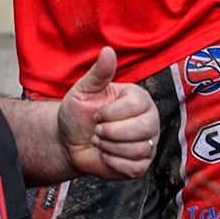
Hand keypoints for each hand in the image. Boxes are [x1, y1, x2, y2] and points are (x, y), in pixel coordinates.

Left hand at [56, 46, 158, 180]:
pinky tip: (104, 155)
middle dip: (112, 132)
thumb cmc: (78, 114)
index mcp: (138, 98)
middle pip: (144, 129)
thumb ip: (99, 73)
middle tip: (96, 131)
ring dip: (110, 148)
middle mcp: (149, 120)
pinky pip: (135, 168)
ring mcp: (148, 144)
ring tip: (99, 142)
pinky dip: (114, 163)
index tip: (96, 115)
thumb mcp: (84, 91)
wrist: (69, 142)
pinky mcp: (142, 165)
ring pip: (140, 149)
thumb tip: (108, 50)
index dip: (111, 114)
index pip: (136, 106)